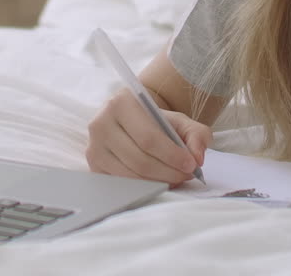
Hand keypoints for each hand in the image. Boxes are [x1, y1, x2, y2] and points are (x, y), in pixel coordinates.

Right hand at [86, 88, 211, 185]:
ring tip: (176, 178)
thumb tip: (197, 157)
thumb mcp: (181, 121)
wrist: (135, 123)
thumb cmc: (158, 122)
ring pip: (130, 175)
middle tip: (187, 175)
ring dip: (158, 181)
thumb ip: (197, 135)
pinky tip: (158, 182)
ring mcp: (93, 146)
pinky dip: (143, 187)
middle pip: (139, 159)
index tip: (191, 165)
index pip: (148, 137)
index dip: (172, 155)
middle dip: (168, 171)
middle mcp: (101, 122)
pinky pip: (120, 184)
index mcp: (121, 102)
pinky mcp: (93, 165)